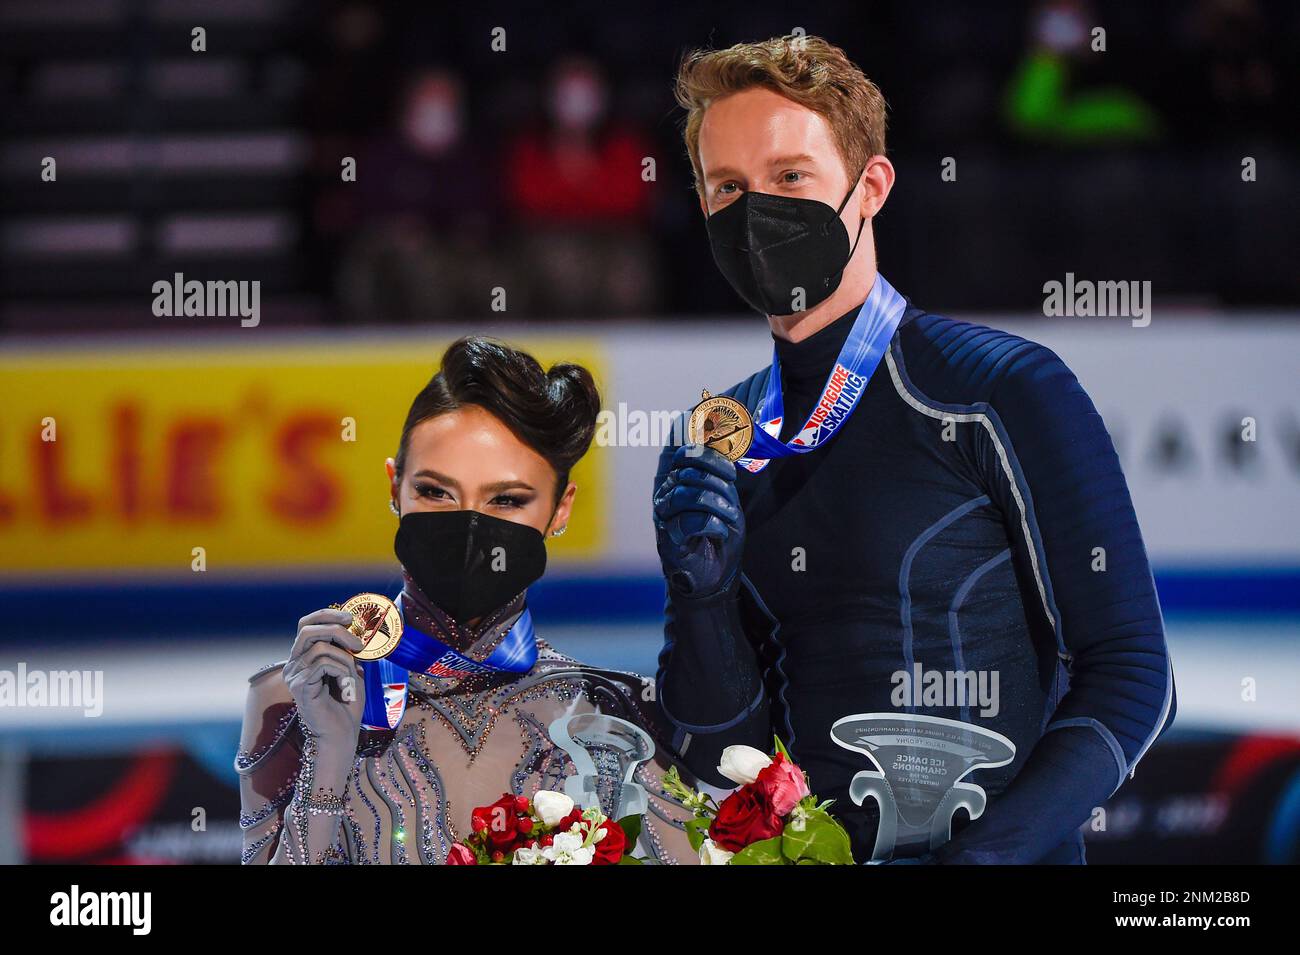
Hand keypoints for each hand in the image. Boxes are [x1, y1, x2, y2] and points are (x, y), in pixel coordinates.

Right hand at [283, 608, 366, 747]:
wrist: (341, 734)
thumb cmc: (346, 705)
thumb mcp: (350, 670)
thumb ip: (347, 650)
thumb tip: (353, 627)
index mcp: (303, 657)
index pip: (306, 624)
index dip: (326, 615)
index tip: (350, 617)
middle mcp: (293, 664)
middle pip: (308, 629)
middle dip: (338, 630)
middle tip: (359, 645)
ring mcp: (294, 675)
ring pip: (321, 648)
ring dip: (344, 660)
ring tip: (351, 679)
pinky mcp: (298, 686)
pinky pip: (323, 664)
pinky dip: (341, 671)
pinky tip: (345, 687)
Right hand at [653, 444, 744, 598]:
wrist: (716, 576)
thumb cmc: (719, 536)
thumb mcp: (726, 499)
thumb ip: (721, 476)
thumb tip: (724, 445)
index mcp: (678, 482)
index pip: (684, 454)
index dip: (707, 454)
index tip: (729, 469)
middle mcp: (666, 496)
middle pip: (688, 472)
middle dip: (718, 482)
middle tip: (732, 500)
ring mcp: (664, 518)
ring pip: (687, 494)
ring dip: (717, 504)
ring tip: (729, 517)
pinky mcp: (667, 540)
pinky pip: (689, 521)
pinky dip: (712, 524)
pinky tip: (719, 532)